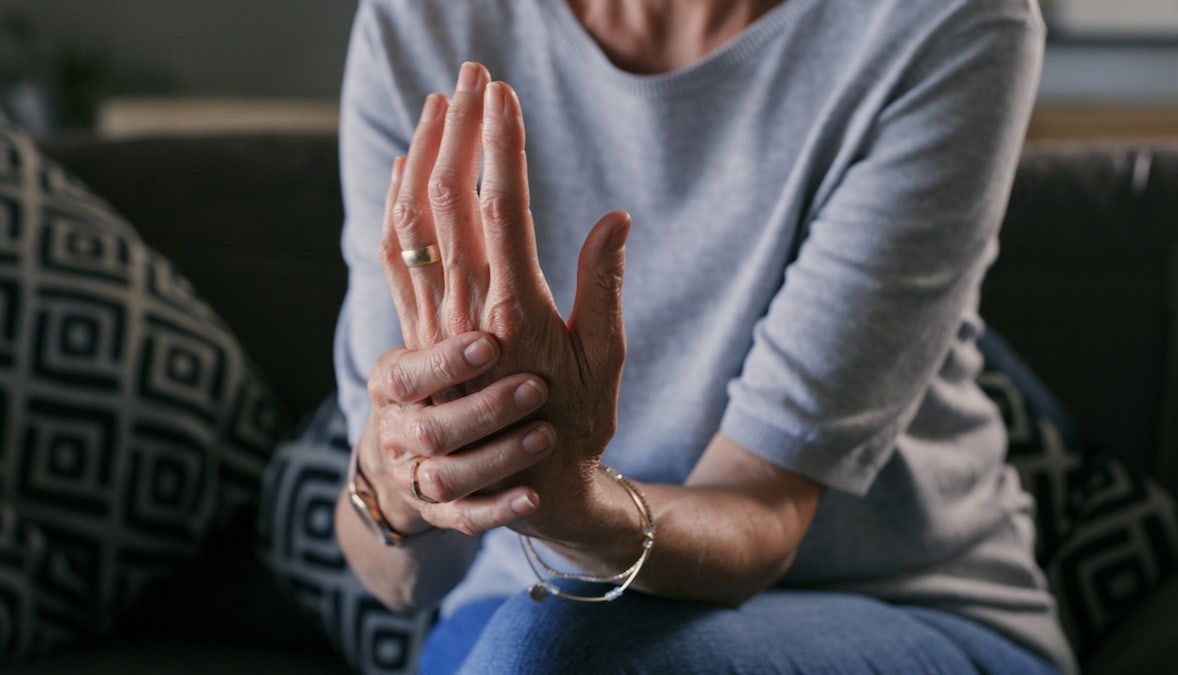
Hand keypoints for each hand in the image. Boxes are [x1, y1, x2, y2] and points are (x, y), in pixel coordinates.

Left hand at [367, 62, 630, 537]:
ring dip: (423, 155)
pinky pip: (394, 257)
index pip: (500, 209)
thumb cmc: (576, 426)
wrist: (525, 489)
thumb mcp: (606, 363)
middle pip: (449, 201)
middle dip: (460, 129)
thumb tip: (614, 217)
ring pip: (413, 222)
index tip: (504, 94)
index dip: (500, 147)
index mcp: (516, 313)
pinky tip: (406, 169)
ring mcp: (433, 322)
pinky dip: (396, 204)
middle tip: (474, 75)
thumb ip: (604, 287)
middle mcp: (464, 313)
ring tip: (439, 103)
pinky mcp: (417, 333)